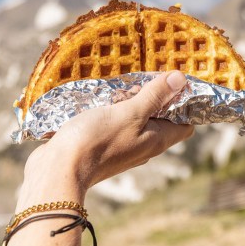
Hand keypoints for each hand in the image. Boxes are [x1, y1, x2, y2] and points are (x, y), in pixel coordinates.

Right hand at [5, 71, 193, 245]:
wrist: (58, 170)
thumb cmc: (97, 140)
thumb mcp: (130, 113)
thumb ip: (154, 96)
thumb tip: (180, 79)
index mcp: (157, 140)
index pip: (185, 123)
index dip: (187, 103)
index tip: (178, 82)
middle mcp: (144, 146)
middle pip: (161, 119)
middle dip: (158, 97)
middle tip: (149, 76)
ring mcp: (123, 148)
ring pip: (137, 121)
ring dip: (134, 101)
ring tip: (126, 81)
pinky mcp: (103, 146)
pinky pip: (116, 125)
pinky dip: (115, 110)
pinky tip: (105, 96)